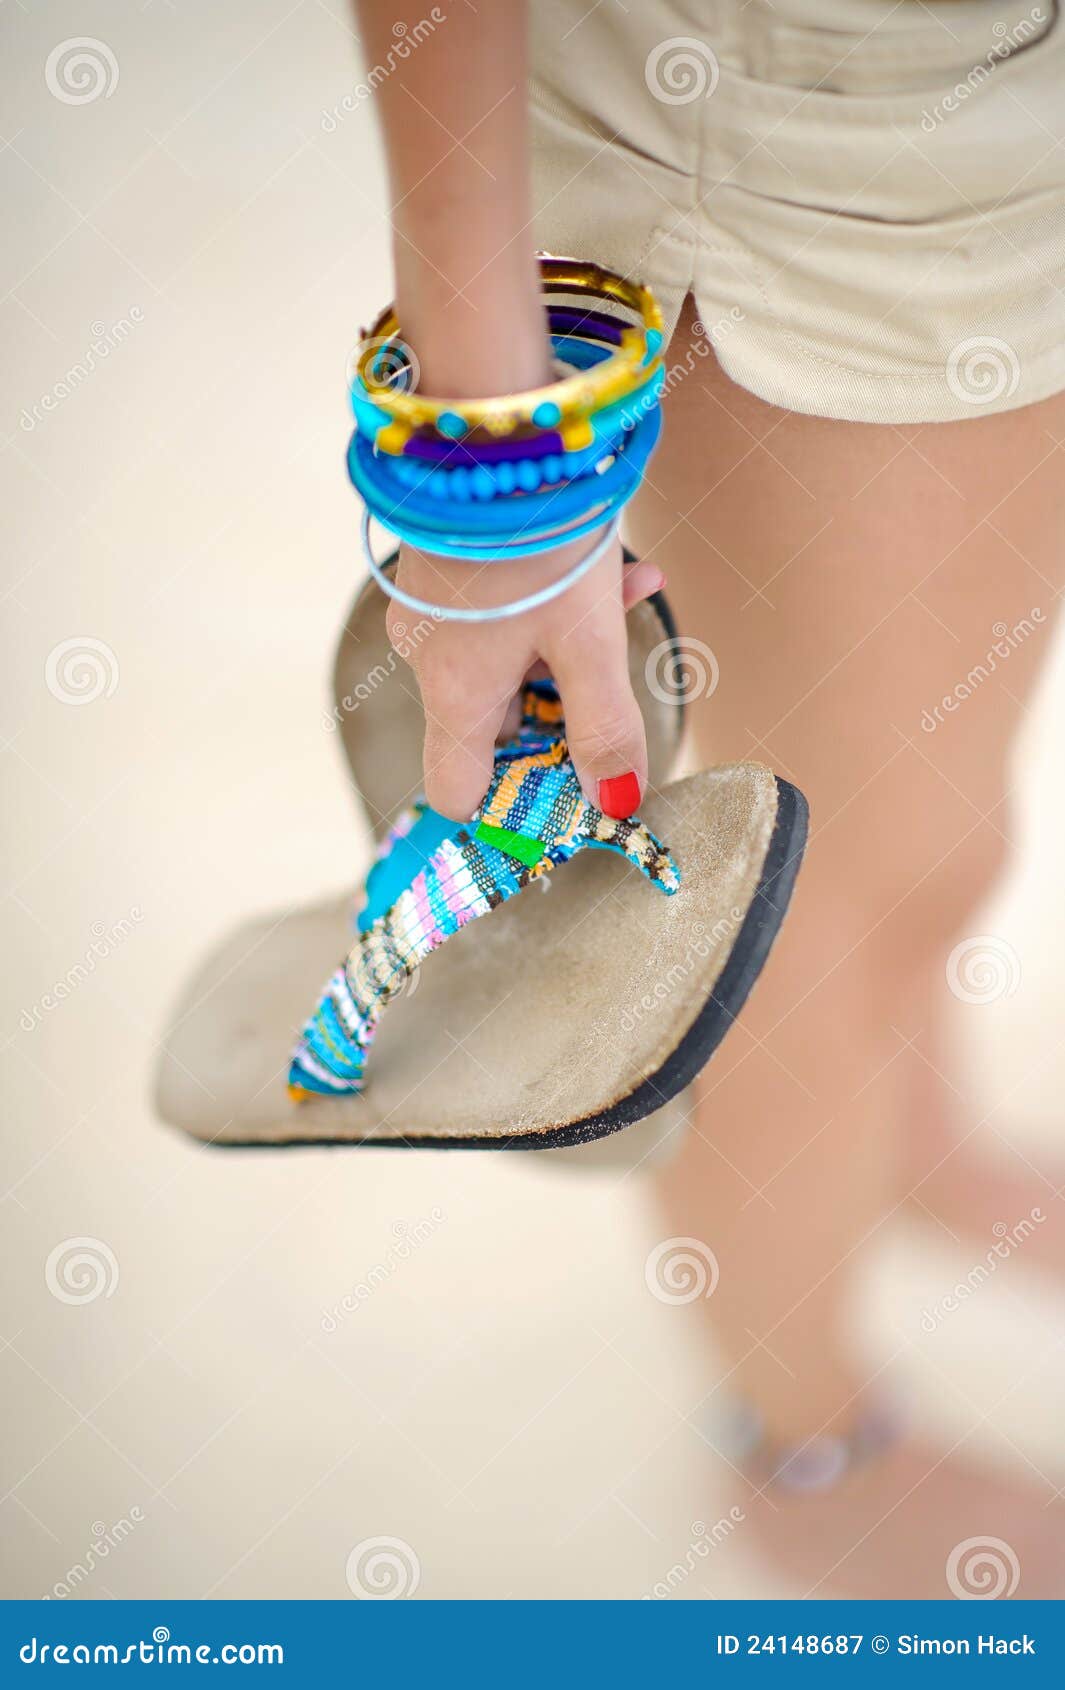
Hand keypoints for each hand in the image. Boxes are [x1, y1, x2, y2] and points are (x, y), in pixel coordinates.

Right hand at [389, 532, 664, 821]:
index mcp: (453, 695)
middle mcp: (428, 657)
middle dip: (561, 706)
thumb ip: (606, 729)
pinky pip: (498, 607)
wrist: (499, 423)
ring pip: (506, 655)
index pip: (456, 790)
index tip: (571, 780)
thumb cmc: (537, 539)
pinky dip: (550, 602)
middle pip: (494, 722)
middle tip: (614, 677)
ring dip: (567, 644)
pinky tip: (616, 567)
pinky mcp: (446, 562)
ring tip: (628, 594)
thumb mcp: (590, 644)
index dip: (513, 800)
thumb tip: (617, 802)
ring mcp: (433, 607)